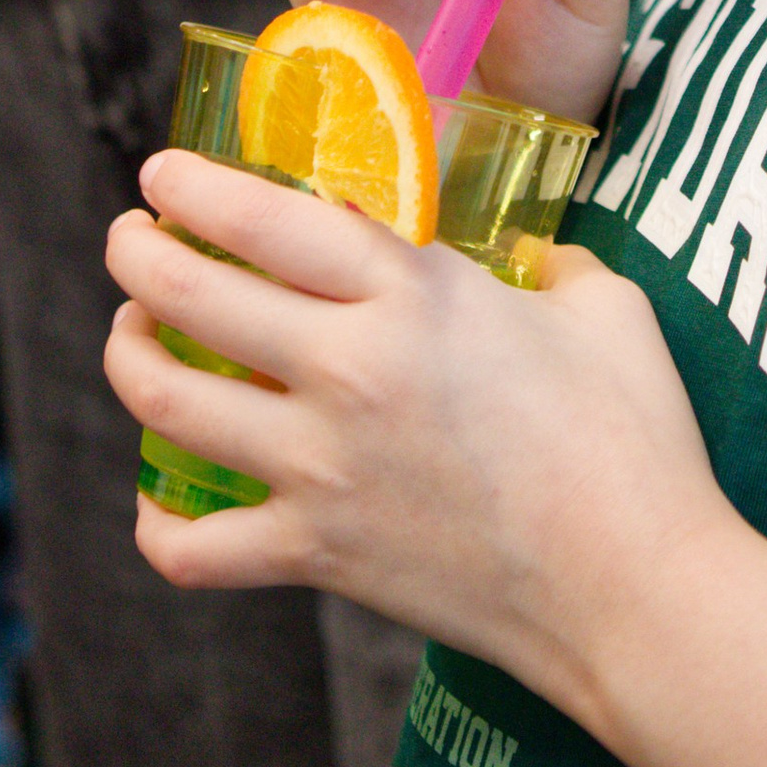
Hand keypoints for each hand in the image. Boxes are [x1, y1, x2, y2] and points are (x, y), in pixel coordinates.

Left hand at [105, 161, 731, 716]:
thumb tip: (528, 257)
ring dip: (130, 359)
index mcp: (414, 296)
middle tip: (132, 242)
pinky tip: (161, 496)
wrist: (637, 592)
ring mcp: (322, 470)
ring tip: (134, 337)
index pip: (266, 219)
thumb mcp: (604, 305)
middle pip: (190, 296)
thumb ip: (549, 262)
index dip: (196, 187)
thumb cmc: (635, 442)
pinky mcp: (317, 555)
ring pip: (167, 404)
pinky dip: (160, 524)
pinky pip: (194, 547)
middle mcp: (348, 372)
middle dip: (137, 256)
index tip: (162, 174)